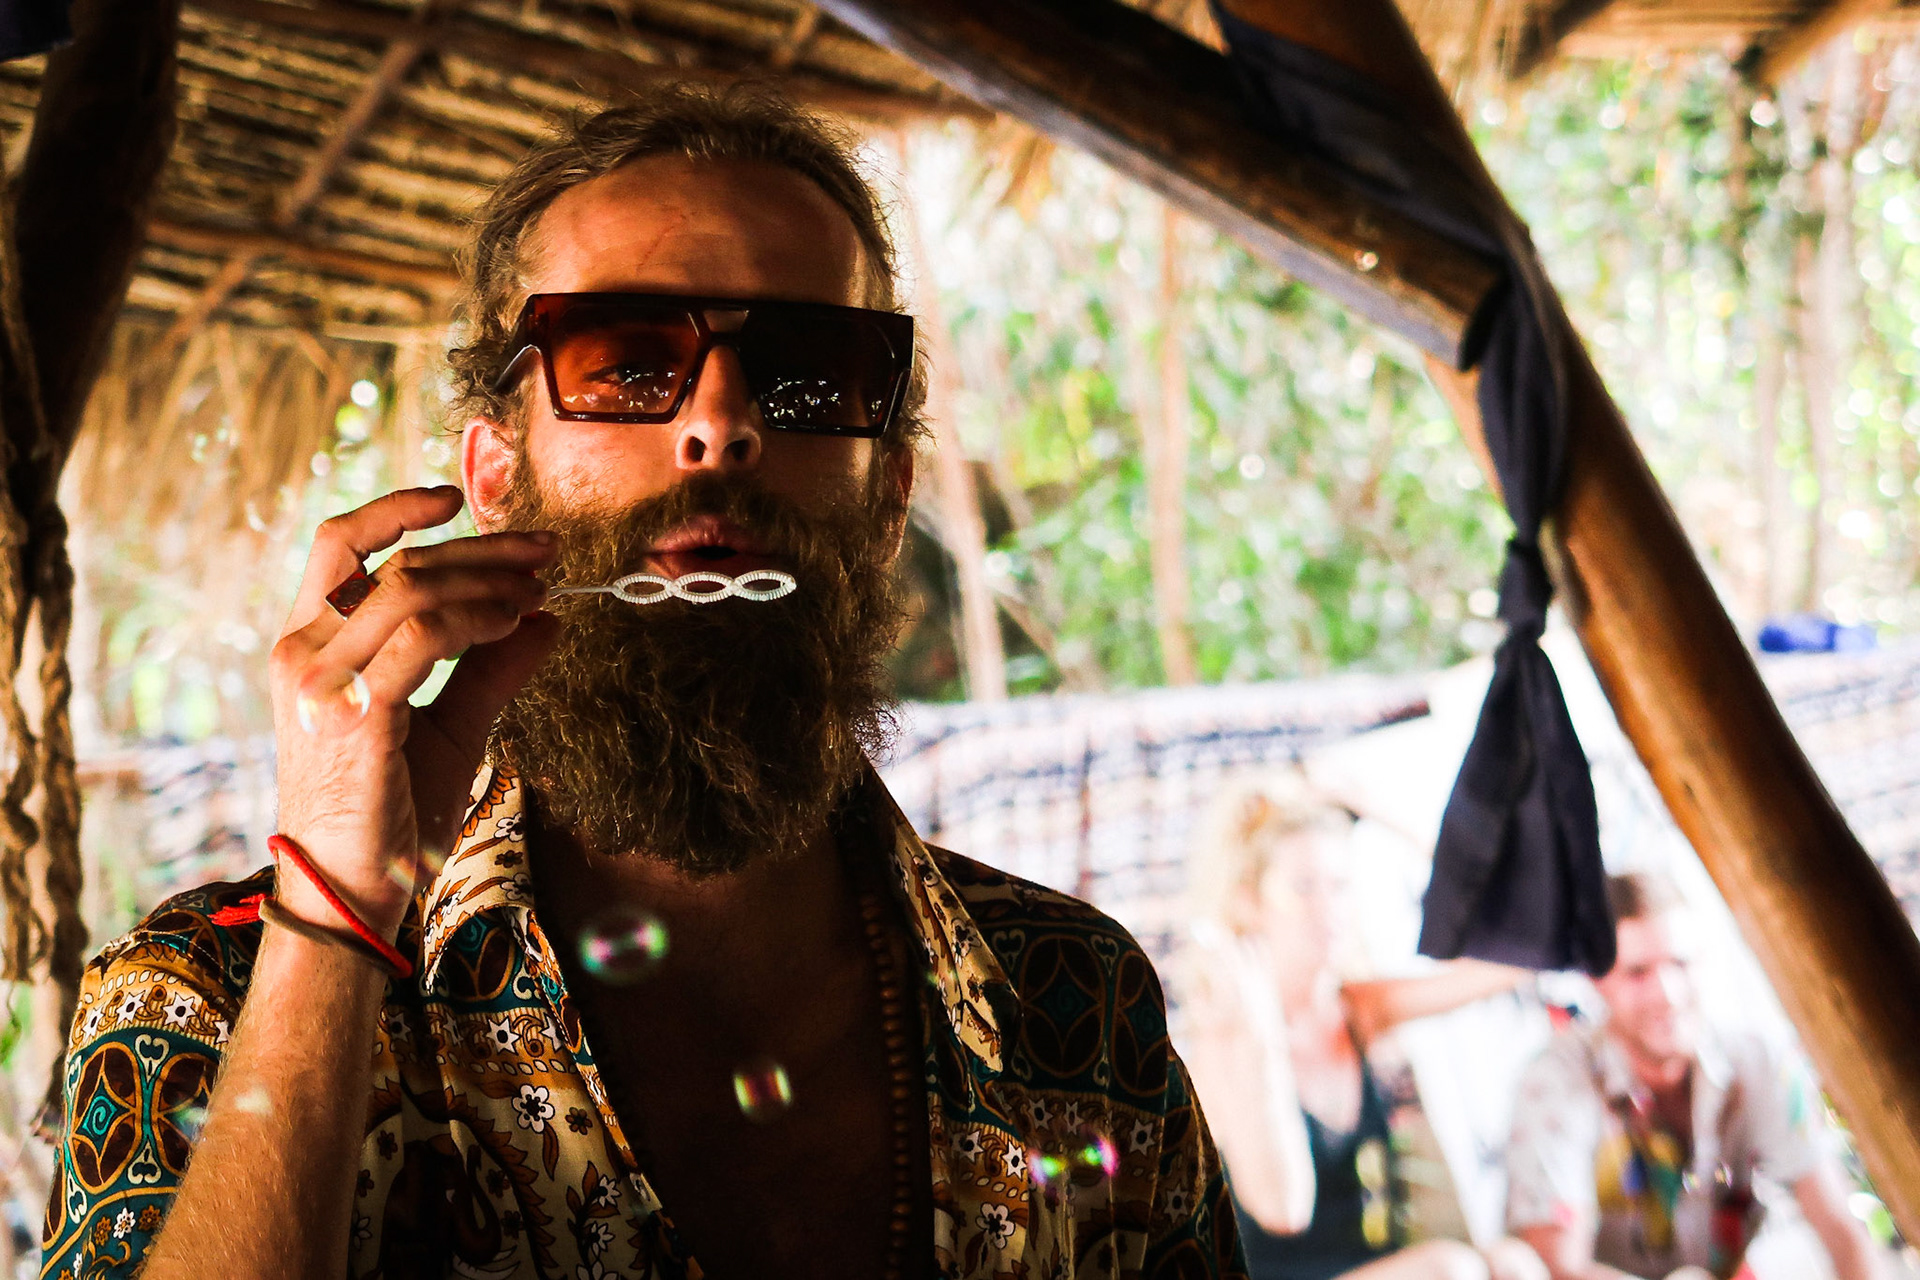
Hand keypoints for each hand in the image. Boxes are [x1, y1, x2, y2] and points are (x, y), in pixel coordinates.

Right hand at [270, 486, 558, 937]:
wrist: (356, 893)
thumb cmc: (394, 816)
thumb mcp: (451, 727)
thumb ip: (489, 669)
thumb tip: (545, 619)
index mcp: (308, 646)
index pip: (338, 544)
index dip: (395, 507)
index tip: (456, 497)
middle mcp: (303, 654)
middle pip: (394, 561)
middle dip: (481, 548)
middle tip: (545, 550)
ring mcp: (321, 682)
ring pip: (410, 588)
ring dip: (488, 579)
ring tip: (539, 589)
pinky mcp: (353, 713)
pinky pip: (424, 636)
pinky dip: (479, 618)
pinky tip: (516, 622)